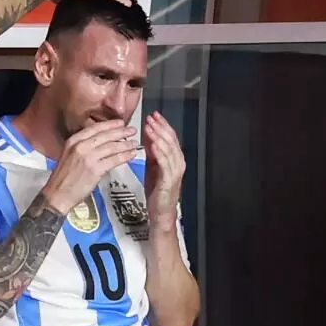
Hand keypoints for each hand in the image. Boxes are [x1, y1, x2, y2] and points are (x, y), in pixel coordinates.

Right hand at [42, 120, 138, 212]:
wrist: (57, 194)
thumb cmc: (63, 177)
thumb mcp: (69, 155)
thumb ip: (82, 147)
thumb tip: (101, 142)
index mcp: (73, 141)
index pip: (94, 128)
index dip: (110, 125)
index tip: (120, 123)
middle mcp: (80, 146)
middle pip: (105, 135)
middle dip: (121, 132)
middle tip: (132, 130)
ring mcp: (88, 157)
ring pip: (112, 147)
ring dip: (126, 144)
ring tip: (135, 143)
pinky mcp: (95, 169)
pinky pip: (114, 160)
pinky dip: (125, 156)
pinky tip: (131, 155)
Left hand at [143, 112, 184, 226]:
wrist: (161, 211)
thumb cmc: (157, 190)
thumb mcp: (153, 166)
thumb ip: (152, 151)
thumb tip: (147, 135)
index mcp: (174, 158)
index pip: (170, 137)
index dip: (162, 124)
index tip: (153, 114)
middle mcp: (178, 162)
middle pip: (171, 140)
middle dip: (160, 127)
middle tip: (151, 116)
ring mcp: (175, 171)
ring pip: (169, 149)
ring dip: (159, 136)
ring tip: (150, 126)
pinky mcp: (170, 180)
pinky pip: (165, 163)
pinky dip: (159, 152)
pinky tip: (152, 144)